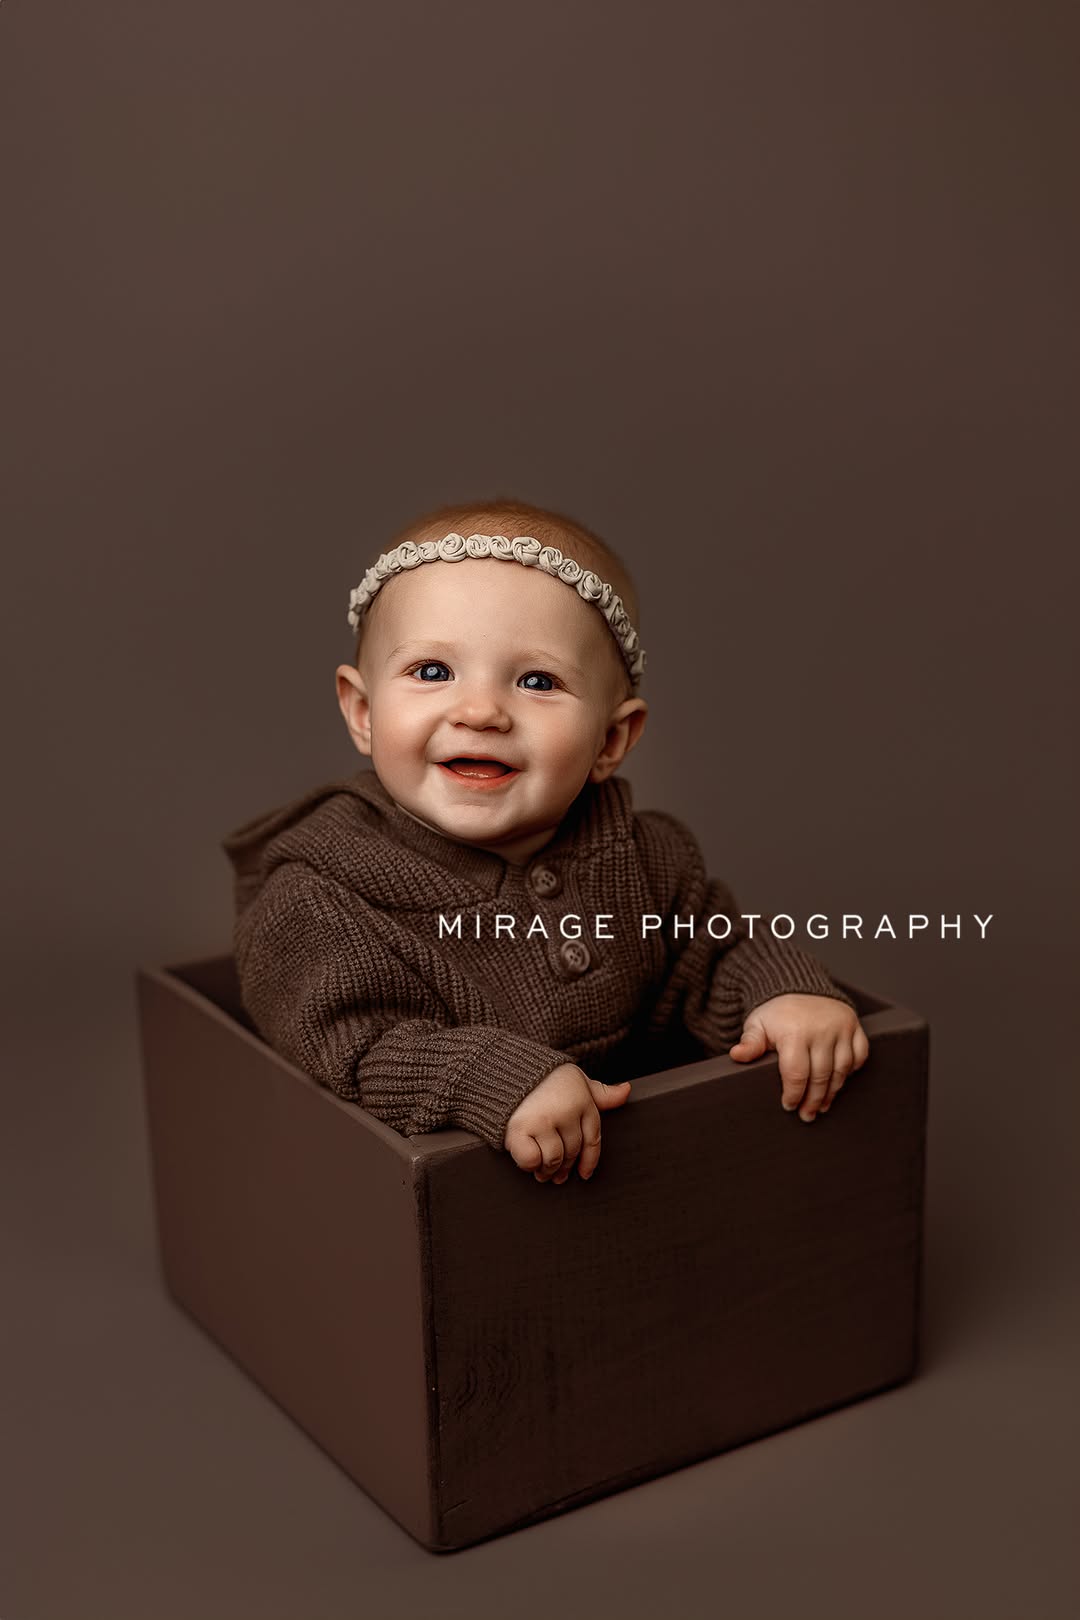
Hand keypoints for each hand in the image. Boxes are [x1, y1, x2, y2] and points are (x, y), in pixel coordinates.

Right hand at [503, 1062, 631, 1183]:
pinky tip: (529, 1161)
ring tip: (543, 1173)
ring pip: (554, 1159)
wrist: (505, 1067)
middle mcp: (566, 1112)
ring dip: (548, 1170)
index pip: (592, 1139)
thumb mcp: (576, 1080)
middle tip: (558, 1175)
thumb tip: (626, 1091)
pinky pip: (531, 1159)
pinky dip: (529, 1164)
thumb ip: (600, 1092)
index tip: (584, 1174)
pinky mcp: (520, 1128)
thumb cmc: (544, 1078)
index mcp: (582, 1101)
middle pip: (572, 1152)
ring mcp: (543, 1120)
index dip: (589, 1160)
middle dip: (565, 1167)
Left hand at [728, 994, 868, 1121]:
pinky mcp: (854, 1025)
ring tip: (822, 1105)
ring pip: (841, 1069)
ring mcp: (840, 1027)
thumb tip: (737, 1056)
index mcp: (794, 1032)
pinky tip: (839, 1081)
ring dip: (833, 1091)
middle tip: (807, 1115)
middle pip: (821, 1076)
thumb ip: (750, 1043)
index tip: (788, 1106)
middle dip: (813, 1100)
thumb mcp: (757, 1025)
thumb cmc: (776, 1013)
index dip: (793, 1094)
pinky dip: (852, 1070)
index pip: (796, 1074)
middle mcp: (821, 1029)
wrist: (798, 987)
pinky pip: (859, 1054)